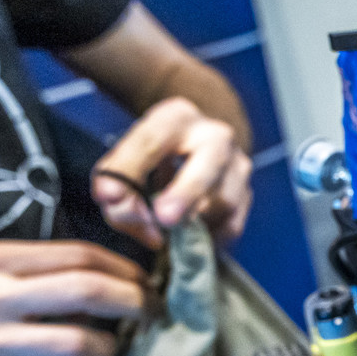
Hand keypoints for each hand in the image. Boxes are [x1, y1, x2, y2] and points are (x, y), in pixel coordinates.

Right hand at [0, 241, 146, 355]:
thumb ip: (23, 271)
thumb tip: (96, 278)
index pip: (78, 253)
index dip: (125, 268)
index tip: (147, 281)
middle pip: (88, 289)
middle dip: (135, 302)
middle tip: (153, 314)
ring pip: (75, 341)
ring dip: (107, 348)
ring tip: (109, 350)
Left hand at [92, 97, 252, 248]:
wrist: (193, 149)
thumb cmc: (152, 157)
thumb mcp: (124, 160)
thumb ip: (114, 184)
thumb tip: (120, 209)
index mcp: (177, 118)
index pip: (152, 139)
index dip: (129, 168)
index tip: (109, 197)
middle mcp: (216, 136)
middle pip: (210, 162)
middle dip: (187, 192)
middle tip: (164, 218)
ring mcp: (238, 165)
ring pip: (224, 200)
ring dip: (191, 224)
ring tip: (165, 231)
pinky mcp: (247, 195)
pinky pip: (231, 226)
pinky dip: (206, 238)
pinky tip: (186, 236)